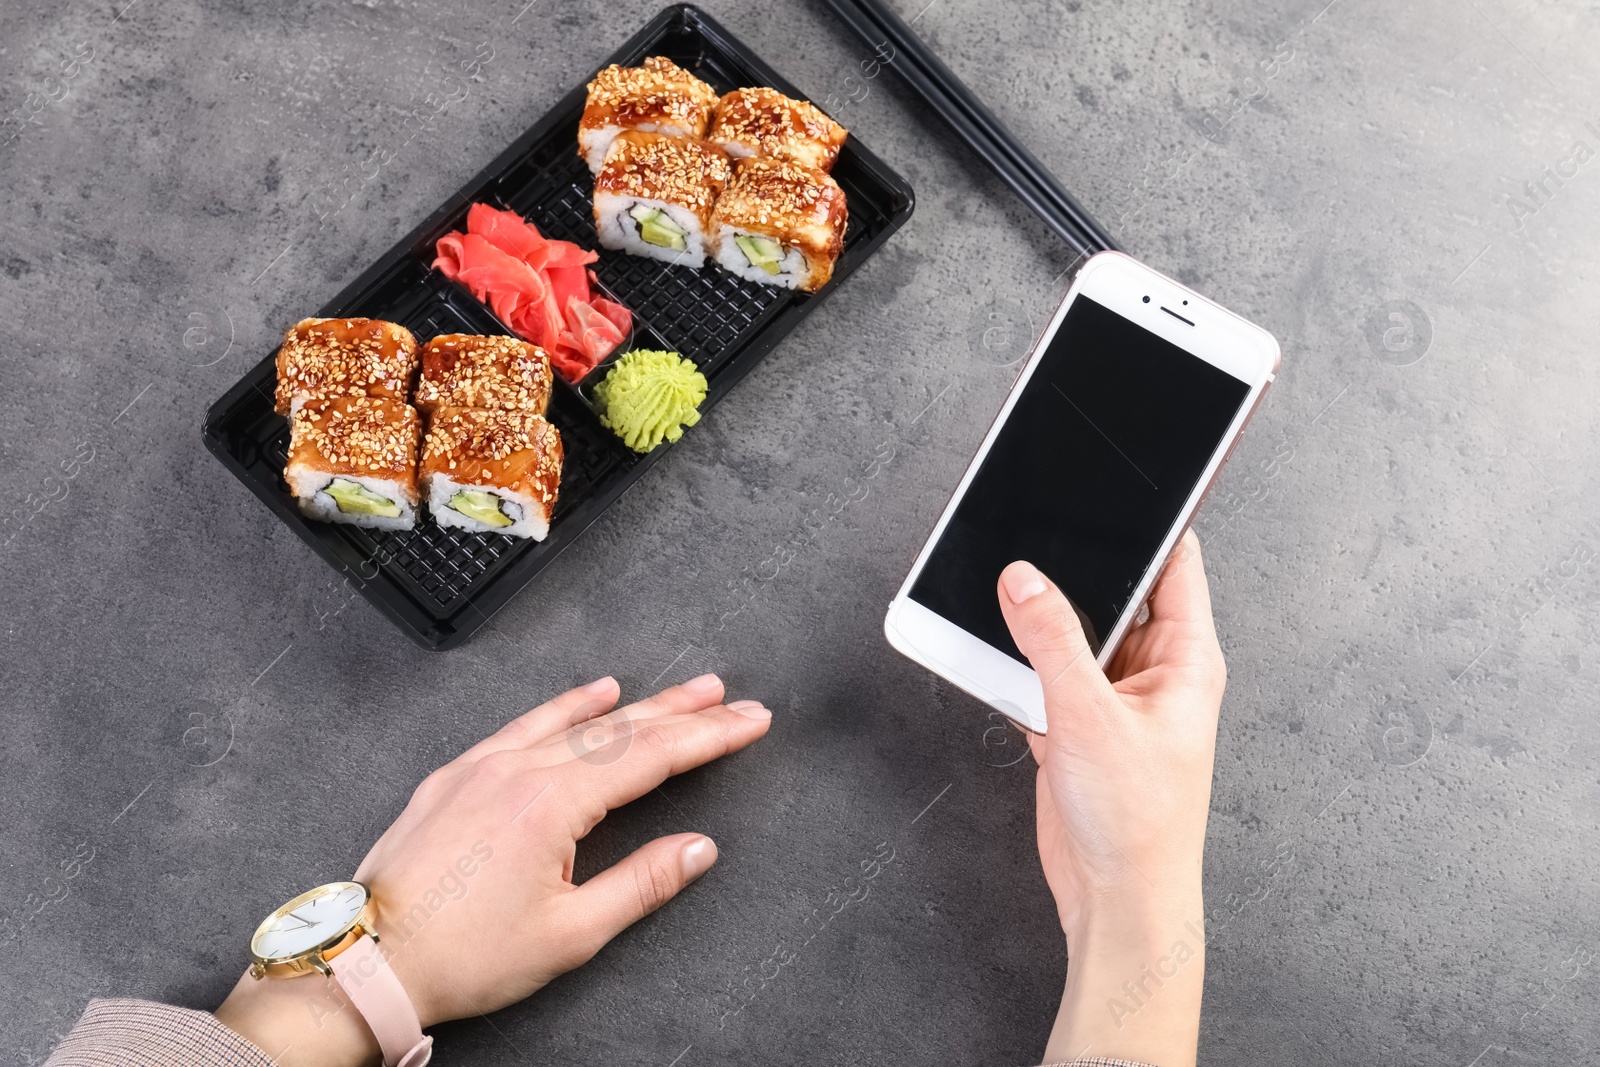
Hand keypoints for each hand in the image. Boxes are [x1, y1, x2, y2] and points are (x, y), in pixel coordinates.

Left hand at [215, 673, 771, 1066]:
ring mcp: (484, 765)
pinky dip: (566, 707)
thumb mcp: (569, 934)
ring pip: (576, 721)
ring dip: (635, 704)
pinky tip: (593, 693)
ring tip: (683, 690)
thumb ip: (641, 883)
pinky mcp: (457, 774)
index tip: (749, 721)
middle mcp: (519, 770)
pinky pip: (525, 724)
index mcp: (552, 805)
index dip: (707, 737)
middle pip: (621, 730)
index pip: (650, 756)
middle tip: (730, 699)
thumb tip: (698, 849)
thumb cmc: (463, 956)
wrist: (369, 958)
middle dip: (684, 713)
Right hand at [997, 531, 1223, 1066]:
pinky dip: (1016, 667)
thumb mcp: (1091, 718)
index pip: (1174, 564)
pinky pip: (1041, 674)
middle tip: (1029, 538)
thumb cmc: (1140, 824)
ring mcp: (1112, 698)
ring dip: (1035, 624)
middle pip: (1112, 593)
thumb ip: (1052, 643)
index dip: (1146, 522)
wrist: (1116, 900)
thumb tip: (1024, 580)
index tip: (1109, 485)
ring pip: (1070, 634)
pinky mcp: (1076, 725)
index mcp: (1185, 659)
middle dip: (1071, 570)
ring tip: (997, 602)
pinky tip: (991, 660)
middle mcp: (1153, 672)